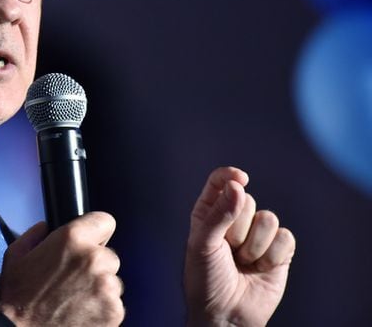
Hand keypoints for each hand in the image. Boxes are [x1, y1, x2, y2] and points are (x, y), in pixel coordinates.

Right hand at [0, 212, 123, 325]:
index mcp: (72, 238)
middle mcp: (94, 259)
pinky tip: (81, 313)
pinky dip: (102, 309)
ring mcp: (107, 287)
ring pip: (113, 281)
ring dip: (100, 288)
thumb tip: (46, 228)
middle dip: (95, 265)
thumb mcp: (16, 254)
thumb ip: (35, 235)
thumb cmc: (17, 297)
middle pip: (109, 255)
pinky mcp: (114, 311)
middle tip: (73, 280)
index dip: (96, 232)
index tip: (90, 243)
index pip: (105, 221)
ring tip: (75, 300)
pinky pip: (115, 304)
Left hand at [184, 167, 295, 326]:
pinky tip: (260, 269)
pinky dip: (272, 256)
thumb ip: (219, 214)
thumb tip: (238, 186)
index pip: (221, 181)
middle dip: (237, 228)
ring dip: (254, 246)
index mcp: (209, 212)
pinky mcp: (279, 251)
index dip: (231, 176)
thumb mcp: (203, 243)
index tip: (241, 179)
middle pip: (247, 200)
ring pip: (268, 218)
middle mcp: (234, 219)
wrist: (226, 314)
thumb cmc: (206, 278)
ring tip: (242, 262)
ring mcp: (258, 234)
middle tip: (227, 250)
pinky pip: (285, 237)